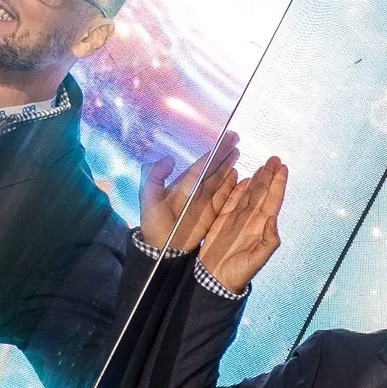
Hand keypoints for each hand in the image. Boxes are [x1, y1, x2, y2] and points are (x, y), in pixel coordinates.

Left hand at [141, 130, 240, 251]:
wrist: (161, 248)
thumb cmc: (153, 224)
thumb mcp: (148, 197)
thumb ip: (155, 176)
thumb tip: (169, 159)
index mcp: (183, 184)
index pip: (202, 165)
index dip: (213, 152)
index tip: (224, 139)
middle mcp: (196, 190)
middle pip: (213, 169)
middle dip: (224, 154)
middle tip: (236, 138)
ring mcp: (205, 202)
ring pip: (220, 181)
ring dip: (229, 167)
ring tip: (238, 154)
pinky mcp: (211, 214)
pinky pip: (224, 198)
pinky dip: (232, 188)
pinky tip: (238, 178)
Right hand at [192, 154, 289, 294]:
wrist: (216, 280)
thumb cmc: (239, 274)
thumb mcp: (256, 260)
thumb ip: (268, 241)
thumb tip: (273, 218)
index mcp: (261, 227)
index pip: (272, 201)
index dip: (278, 184)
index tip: (283, 168)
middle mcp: (251, 221)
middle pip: (262, 193)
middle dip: (269, 175)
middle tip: (275, 158)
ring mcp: (237, 219)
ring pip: (249, 194)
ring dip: (257, 179)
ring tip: (263, 165)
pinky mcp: (223, 220)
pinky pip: (232, 200)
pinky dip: (238, 189)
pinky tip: (244, 179)